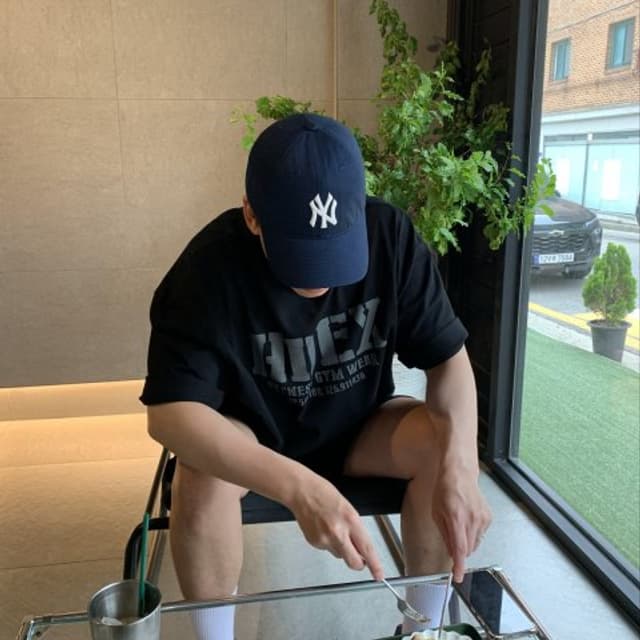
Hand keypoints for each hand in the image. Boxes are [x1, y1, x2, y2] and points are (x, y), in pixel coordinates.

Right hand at [289, 473, 383, 580]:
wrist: (301, 492)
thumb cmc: (324, 493)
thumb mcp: (348, 508)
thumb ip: (355, 528)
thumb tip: (361, 546)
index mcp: (350, 520)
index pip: (366, 548)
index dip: (375, 564)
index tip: (379, 574)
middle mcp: (338, 533)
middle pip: (354, 562)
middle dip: (359, 563)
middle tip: (361, 559)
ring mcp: (324, 539)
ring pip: (340, 555)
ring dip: (342, 549)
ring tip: (334, 529)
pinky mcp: (314, 543)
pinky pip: (328, 549)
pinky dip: (329, 543)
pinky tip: (324, 528)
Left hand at [431, 464, 491, 582]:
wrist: (460, 473)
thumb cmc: (445, 489)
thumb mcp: (436, 512)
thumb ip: (445, 534)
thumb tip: (451, 552)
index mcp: (456, 518)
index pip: (459, 549)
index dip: (459, 566)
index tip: (458, 577)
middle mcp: (472, 520)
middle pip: (467, 549)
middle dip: (459, 550)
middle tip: (452, 537)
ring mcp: (482, 519)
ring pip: (475, 544)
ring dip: (466, 541)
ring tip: (459, 523)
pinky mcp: (488, 517)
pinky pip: (481, 535)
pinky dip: (473, 533)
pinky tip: (467, 519)